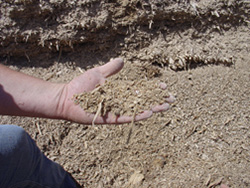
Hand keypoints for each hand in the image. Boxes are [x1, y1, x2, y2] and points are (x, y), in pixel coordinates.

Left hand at [59, 58, 174, 123]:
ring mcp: (115, 110)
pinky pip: (125, 118)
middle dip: (156, 100)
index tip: (164, 87)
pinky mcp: (109, 119)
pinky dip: (137, 116)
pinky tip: (149, 113)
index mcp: (118, 91)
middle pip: (142, 101)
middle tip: (171, 100)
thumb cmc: (80, 85)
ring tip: (164, 107)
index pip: (139, 90)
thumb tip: (123, 60)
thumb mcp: (98, 73)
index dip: (152, 89)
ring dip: (151, 108)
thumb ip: (111, 69)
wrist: (66, 98)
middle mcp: (119, 101)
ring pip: (136, 110)